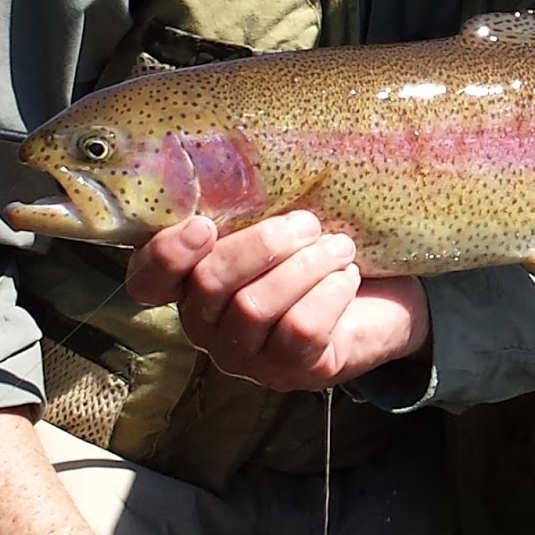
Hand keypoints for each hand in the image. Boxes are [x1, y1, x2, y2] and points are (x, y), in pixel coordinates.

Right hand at [125, 212, 430, 390]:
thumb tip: (244, 161)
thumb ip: (253, 209)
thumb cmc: (321, 253)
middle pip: (209, 284)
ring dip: (304, 266)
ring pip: (255, 308)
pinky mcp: (291, 373)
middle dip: (262, 245)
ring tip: (339, 247)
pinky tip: (346, 277)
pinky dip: (327, 294)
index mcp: (194, 284)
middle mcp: (208, 327)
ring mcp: (246, 357)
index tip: (206, 225)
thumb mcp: (283, 226)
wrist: (386, 301)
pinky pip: (299, 330)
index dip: (166, 255)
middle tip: (308, 224)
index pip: (148, 281)